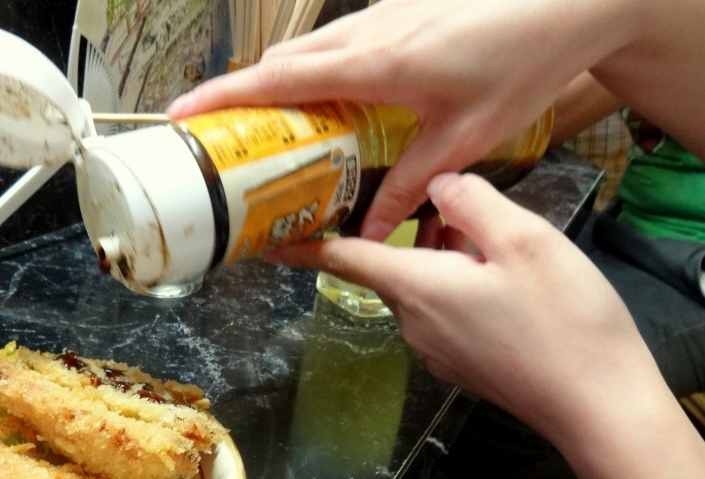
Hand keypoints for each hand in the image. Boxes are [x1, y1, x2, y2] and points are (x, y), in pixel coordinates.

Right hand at [169, 0, 620, 238]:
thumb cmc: (522, 63)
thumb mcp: (464, 136)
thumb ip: (411, 185)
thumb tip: (372, 230)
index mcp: (375, 63)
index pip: (279, 79)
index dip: (224, 97)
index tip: (182, 116)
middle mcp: (369, 30)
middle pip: (283, 61)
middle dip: (242, 96)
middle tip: (221, 138)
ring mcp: (384, 12)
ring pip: (311, 48)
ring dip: (280, 82)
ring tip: (267, 128)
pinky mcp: (401, 9)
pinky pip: (340, 40)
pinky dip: (317, 69)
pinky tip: (330, 100)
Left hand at [265, 173, 660, 444]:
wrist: (599, 407)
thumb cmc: (564, 321)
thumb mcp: (523, 240)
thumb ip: (472, 202)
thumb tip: (436, 185)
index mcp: (416, 288)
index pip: (342, 258)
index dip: (303, 243)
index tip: (265, 235)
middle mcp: (413, 324)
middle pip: (393, 264)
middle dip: (419, 231)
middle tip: (467, 208)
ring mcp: (437, 352)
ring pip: (424, 287)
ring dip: (447, 258)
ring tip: (502, 247)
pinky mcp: (463, 366)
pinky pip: (446, 313)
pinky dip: (463, 287)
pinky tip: (510, 285)